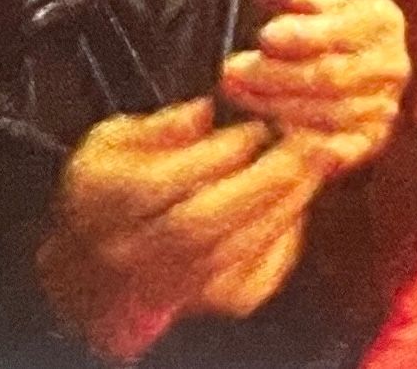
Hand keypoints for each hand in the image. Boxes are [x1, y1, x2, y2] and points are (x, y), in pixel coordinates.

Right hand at [35, 100, 334, 361]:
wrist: (103, 264)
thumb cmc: (115, 185)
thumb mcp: (116, 140)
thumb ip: (159, 126)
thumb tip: (204, 111)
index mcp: (101, 202)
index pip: (158, 184)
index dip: (214, 156)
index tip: (256, 126)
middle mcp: (131, 252)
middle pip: (198, 225)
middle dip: (260, 182)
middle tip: (304, 143)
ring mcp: (169, 286)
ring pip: (229, 255)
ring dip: (282, 206)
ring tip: (315, 164)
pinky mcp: (206, 304)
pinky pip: (250, 284)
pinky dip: (282, 245)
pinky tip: (298, 205)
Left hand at [218, 0, 409, 174]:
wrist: (354, 69)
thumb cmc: (327, 30)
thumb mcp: (320, 4)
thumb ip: (309, 2)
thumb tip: (295, 6)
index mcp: (383, 20)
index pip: (341, 30)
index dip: (302, 36)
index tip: (265, 36)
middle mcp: (392, 65)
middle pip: (329, 76)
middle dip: (275, 74)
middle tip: (232, 70)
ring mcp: (384, 107)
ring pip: (326, 113)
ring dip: (273, 105)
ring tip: (235, 92)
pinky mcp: (369, 141)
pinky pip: (334, 148)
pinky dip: (301, 141)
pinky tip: (267, 127)